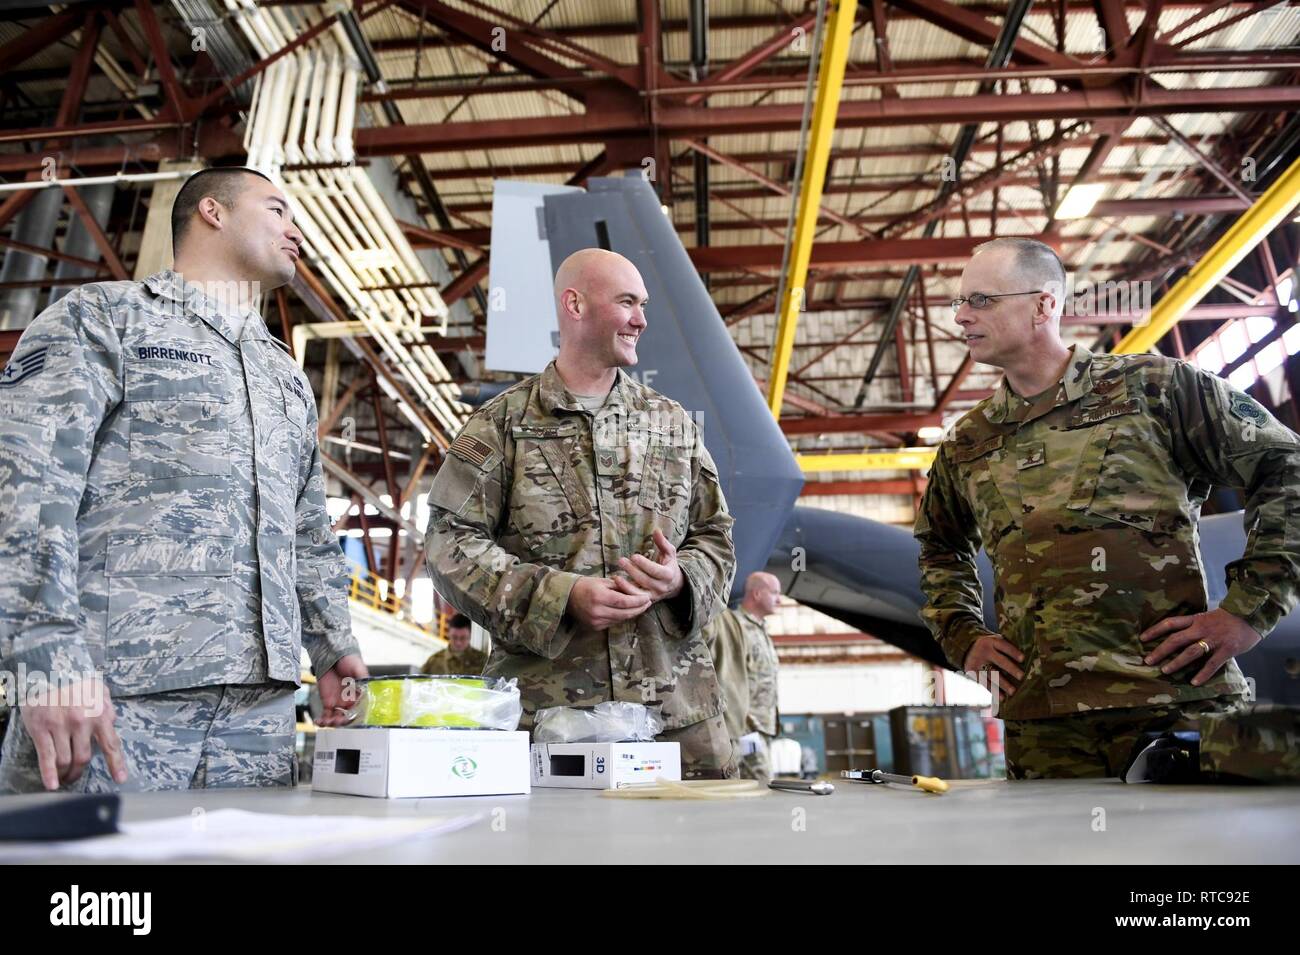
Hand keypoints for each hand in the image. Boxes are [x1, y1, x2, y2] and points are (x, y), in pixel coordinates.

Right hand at [20, 676, 126, 790]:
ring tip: (62, 778)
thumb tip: (113, 722)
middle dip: (79, 772)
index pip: (111, 745)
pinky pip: (47, 757)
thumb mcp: (99, 690)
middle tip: (74, 777)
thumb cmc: (76, 680)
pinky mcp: (42, 729)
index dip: (117, 764)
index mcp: (100, 714)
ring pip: (65, 761)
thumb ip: (108, 708)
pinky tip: (51, 785)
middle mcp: (82, 723)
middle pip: (84, 758)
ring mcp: (61, 727)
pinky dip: (49, 775)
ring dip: (65, 774)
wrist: (49, 667)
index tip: (121, 779)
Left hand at [317, 654, 369, 726]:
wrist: (333, 656)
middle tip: (337, 720)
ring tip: (327, 722)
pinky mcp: (328, 702)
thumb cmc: (348, 660)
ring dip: (333, 723)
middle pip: (348, 717)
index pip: (360, 709)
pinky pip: (326, 715)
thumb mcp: (358, 668)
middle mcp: (350, 700)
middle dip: (343, 721)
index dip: (355, 715)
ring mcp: (339, 702)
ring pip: (337, 718)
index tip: (350, 717)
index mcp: (360, 694)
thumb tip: (365, 689)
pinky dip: (322, 720)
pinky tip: (319, 722)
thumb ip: (362, 679)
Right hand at [567, 577, 652, 629]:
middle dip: (639, 609)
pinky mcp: (595, 627)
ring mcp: (595, 621)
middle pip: (624, 613)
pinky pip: (613, 623)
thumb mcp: (603, 581)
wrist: (567, 597)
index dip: (638, 601)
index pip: (624, 602)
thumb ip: (620, 587)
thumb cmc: (586, 585)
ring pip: (620, 619)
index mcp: (599, 597)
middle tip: (648, 603)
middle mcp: (597, 611)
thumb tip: (638, 591)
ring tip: (641, 607)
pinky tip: (628, 611)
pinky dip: (622, 617)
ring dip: (632, 613)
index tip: (648, 598)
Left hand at [611, 529, 684, 602]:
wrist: (674, 585)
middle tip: (621, 560)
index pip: (656, 571)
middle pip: (645, 580)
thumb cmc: (669, 565)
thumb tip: (656, 530)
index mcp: (668, 575)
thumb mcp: (669, 553)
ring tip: (615, 576)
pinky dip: (625, 593)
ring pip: (638, 593)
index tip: (634, 556)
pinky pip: (634, 599)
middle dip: (632, 571)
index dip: (645, 564)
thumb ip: (662, 542)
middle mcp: (661, 587)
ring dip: (626, 585)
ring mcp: (653, 595)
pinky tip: (616, 584)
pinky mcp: (645, 601)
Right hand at [963, 635, 1024, 699]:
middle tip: (1021, 676)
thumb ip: (1006, 646)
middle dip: (1011, 669)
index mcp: (991, 642)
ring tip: (1013, 691)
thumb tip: (1028, 654)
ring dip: (1003, 684)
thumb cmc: (989, 647)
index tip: (1023, 659)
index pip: (1004, 646)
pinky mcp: (972, 672)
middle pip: (1000, 661)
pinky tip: (1002, 698)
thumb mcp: (994, 641)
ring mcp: (977, 662)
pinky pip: (984, 683)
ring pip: (992, 674)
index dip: (1013, 652)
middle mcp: (984, 651)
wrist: (964, 648)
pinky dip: (993, 691)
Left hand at [1140, 608, 1260, 686]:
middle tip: (1148, 660)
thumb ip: (1193, 626)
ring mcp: (1214, 640)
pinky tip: (1194, 682)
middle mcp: (1201, 629)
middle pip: (1176, 639)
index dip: (1155, 630)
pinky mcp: (1227, 650)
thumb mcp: (1206, 617)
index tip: (1142, 639)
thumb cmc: (1227, 618)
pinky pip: (1213, 664)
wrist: (1251, 616)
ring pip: (1191, 652)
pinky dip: (1203, 674)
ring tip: (1165, 671)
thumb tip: (1175, 636)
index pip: (1170, 623)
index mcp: (1195, 619)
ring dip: (1177, 662)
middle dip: (1160, 650)